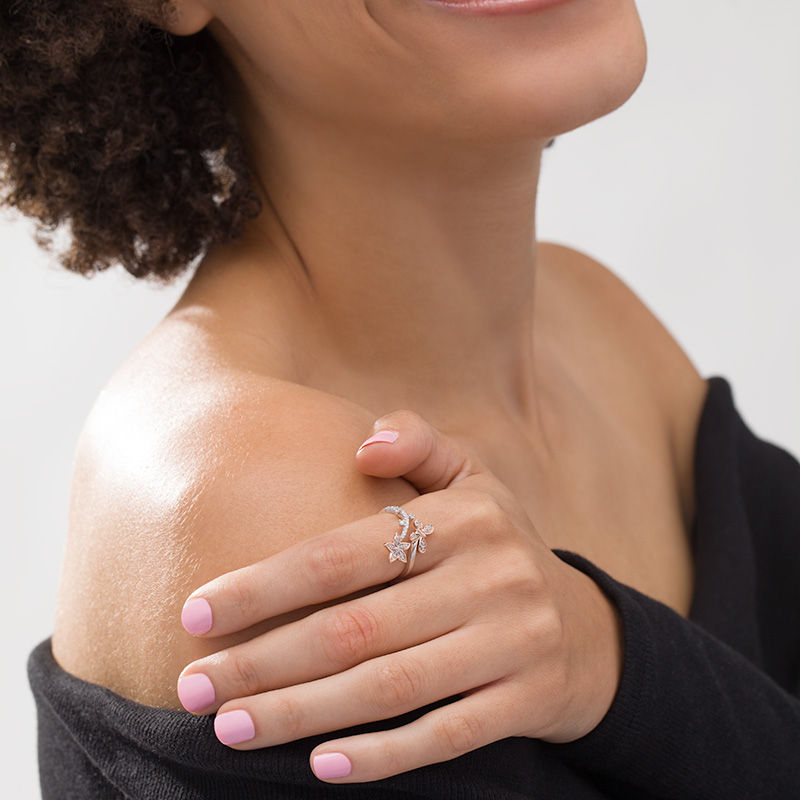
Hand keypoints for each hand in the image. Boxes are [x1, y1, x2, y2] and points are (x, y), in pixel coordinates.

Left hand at [176, 410, 623, 783]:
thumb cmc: (499, 547)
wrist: (587, 629)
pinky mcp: (527, 700)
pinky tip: (317, 766)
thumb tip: (363, 443)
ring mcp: (513, 641)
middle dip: (262, 661)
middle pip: (354, 629)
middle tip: (193, 688)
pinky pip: (443, 735)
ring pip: (388, 688)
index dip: (264, 585)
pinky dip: (379, 755)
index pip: (342, 555)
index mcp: (464, 517)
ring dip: (300, 713)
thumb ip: (420, 443)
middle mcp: (490, 575)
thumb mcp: (474, 480)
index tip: (195, 612)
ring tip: (230, 728)